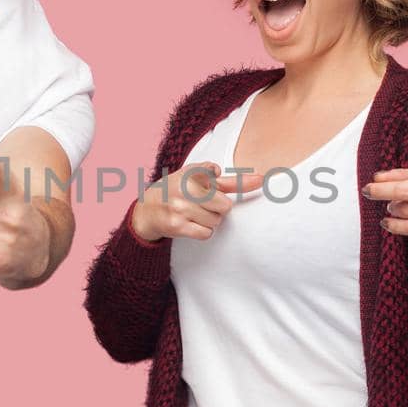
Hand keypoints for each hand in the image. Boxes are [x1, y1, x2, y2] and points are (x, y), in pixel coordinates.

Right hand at [130, 161, 263, 242]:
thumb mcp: (198, 180)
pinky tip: (191, 224)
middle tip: (202, 204)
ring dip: (210, 220)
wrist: (147, 209)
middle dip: (218, 207)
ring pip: (216, 221)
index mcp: (191, 173)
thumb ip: (229, 181)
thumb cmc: (178, 190)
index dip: (223, 182)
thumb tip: (261, 179)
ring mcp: (180, 208)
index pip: (219, 178)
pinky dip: (203, 231)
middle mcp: (185, 188)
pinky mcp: (177, 226)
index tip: (234, 178)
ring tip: (194, 213)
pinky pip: (206, 233)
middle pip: (225, 206)